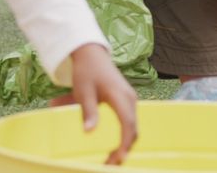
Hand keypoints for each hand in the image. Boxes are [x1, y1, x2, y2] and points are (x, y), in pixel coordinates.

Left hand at [69, 43, 137, 164]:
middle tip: (109, 164)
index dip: (125, 142)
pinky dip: (125, 135)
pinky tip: (114, 145)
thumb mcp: (83, 92)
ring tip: (111, 158)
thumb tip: (88, 132)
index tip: (119, 157)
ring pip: (133, 126)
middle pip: (133, 128)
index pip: (128, 123)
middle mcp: (130, 98)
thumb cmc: (86, 72)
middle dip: (124, 148)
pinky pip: (130, 121)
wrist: (91, 54)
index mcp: (120, 95)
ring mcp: (130, 99)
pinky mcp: (127, 101)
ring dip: (125, 143)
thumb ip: (88, 111)